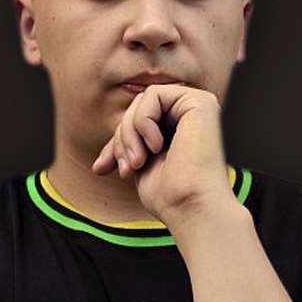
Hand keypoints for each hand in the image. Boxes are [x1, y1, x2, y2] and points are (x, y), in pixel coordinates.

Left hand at [92, 84, 232, 224]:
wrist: (191, 207)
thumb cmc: (170, 197)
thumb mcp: (139, 168)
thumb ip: (128, 151)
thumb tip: (100, 163)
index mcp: (182, 130)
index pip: (137, 122)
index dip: (116, 143)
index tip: (103, 168)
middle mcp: (193, 116)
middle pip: (138, 108)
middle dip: (122, 139)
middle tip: (128, 168)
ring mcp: (199, 106)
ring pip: (143, 100)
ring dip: (130, 133)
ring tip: (138, 162)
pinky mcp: (201, 102)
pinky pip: (153, 94)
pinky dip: (144, 121)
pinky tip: (156, 146)